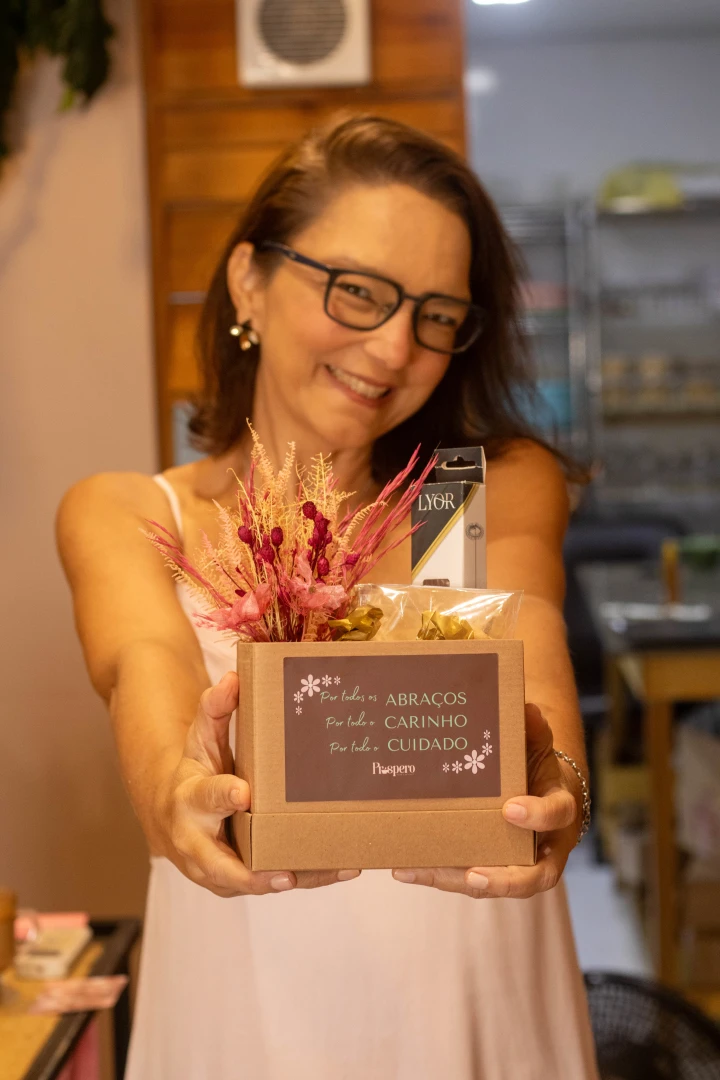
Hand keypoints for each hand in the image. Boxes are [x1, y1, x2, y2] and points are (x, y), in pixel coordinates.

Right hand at [156, 671, 360, 896]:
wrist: (173, 819)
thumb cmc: (195, 772)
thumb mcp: (201, 739)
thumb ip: (215, 710)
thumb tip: (234, 677)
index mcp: (191, 800)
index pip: (206, 796)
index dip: (223, 795)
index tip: (243, 793)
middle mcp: (199, 843)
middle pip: (220, 864)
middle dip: (250, 872)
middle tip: (282, 873)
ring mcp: (219, 870)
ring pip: (253, 880)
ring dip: (293, 877)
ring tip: (333, 869)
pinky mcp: (241, 882)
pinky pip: (275, 881)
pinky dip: (310, 877)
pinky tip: (344, 869)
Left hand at [392, 703, 578, 898]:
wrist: (537, 790)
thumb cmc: (536, 766)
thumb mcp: (537, 745)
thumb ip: (533, 730)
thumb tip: (527, 709)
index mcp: (559, 810)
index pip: (557, 815)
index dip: (538, 816)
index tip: (510, 809)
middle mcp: (545, 846)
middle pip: (534, 876)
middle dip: (504, 880)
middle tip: (474, 875)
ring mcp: (519, 864)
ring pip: (493, 883)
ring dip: (455, 880)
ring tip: (416, 870)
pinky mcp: (491, 869)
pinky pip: (467, 879)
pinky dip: (437, 875)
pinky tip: (404, 868)